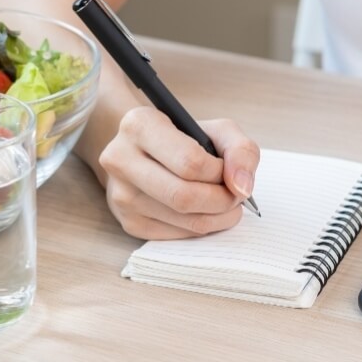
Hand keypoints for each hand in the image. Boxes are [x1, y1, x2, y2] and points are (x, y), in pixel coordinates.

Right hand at [99, 106, 259, 239]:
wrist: (146, 154)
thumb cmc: (186, 140)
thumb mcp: (216, 130)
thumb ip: (240, 150)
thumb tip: (241, 188)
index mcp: (139, 126)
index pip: (190, 162)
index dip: (220, 172)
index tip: (227, 170)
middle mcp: (120, 159)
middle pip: (185, 196)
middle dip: (223, 200)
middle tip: (235, 195)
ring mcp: (121, 195)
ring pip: (185, 220)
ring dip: (219, 217)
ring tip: (225, 203)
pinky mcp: (129, 223)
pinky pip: (178, 236)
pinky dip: (203, 227)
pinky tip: (205, 212)